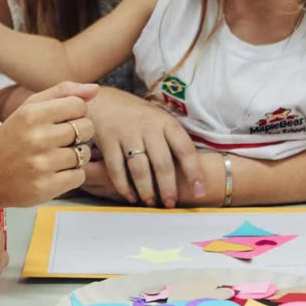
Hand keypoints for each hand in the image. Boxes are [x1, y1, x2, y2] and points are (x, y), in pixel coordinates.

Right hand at [0, 81, 97, 207]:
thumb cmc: (11, 138)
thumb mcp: (29, 108)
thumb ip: (62, 92)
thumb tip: (95, 89)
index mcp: (33, 114)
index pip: (79, 105)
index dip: (76, 112)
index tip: (63, 119)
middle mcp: (37, 138)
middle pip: (86, 128)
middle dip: (79, 133)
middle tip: (60, 139)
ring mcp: (42, 164)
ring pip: (84, 153)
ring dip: (75, 155)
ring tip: (55, 156)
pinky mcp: (46, 187)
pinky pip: (79, 176)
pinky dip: (71, 174)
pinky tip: (55, 171)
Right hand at [88, 87, 205, 207]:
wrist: (105, 101)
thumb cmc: (139, 117)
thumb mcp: (159, 120)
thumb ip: (172, 142)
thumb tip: (192, 176)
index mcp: (166, 122)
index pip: (184, 148)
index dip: (194, 172)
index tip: (199, 192)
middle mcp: (148, 127)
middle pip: (162, 163)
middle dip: (168, 188)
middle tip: (170, 204)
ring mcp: (127, 133)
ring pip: (139, 169)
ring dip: (146, 190)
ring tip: (150, 202)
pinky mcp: (108, 141)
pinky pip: (116, 169)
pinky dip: (123, 186)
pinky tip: (130, 196)